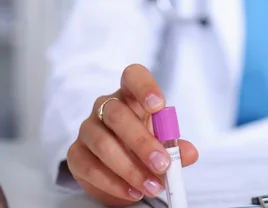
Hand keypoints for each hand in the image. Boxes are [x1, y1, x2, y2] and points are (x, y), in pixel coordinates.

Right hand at [66, 64, 198, 205]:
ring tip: (152, 185)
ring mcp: (88, 128)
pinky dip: (114, 183)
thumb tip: (189, 153)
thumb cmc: (144, 143)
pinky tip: (132, 191)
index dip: (145, 88)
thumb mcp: (164, 143)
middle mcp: (105, 106)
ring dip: (130, 168)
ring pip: (102, 143)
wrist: (118, 167)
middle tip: (162, 164)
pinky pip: (90, 167)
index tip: (159, 106)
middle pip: (117, 115)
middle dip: (142, 142)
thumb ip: (176, 147)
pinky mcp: (76, 154)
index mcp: (131, 94)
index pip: (133, 77)